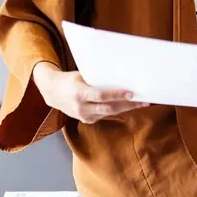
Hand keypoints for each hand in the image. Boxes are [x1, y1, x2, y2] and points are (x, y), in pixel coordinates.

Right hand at [33, 63, 147, 123]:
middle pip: (109, 108)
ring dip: (126, 108)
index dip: (117, 95)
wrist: (53, 92)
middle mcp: (81, 108)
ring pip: (109, 113)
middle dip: (128, 105)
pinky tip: (128, 105)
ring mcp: (84, 116)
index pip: (102, 96)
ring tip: (141, 103)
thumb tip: (120, 77)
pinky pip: (105, 115)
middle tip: (144, 101)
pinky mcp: (87, 120)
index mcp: (79, 93)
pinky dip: (116, 110)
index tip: (132, 93)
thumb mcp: (82, 76)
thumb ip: (97, 80)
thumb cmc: (71, 80)